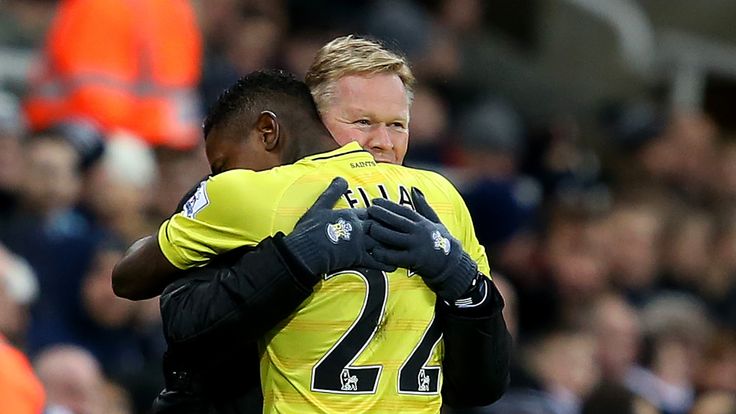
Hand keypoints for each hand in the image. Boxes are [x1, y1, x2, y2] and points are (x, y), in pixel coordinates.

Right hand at [282, 177, 396, 276]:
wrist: (304, 250)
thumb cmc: (309, 229)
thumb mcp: (319, 207)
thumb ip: (332, 193)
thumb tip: (342, 177)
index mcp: (351, 214)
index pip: (372, 211)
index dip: (383, 213)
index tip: (392, 213)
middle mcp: (358, 226)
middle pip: (381, 225)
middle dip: (393, 228)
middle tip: (405, 230)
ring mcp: (359, 242)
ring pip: (381, 241)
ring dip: (393, 245)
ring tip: (405, 247)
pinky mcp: (357, 257)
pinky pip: (375, 260)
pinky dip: (385, 262)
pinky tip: (395, 264)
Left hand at [366, 188, 477, 300]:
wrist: (452, 264)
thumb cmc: (441, 241)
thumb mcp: (434, 221)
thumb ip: (423, 206)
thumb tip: (414, 189)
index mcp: (423, 222)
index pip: (403, 210)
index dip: (388, 205)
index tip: (375, 201)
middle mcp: (419, 232)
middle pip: (397, 221)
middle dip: (381, 215)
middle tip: (368, 210)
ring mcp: (417, 246)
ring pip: (394, 237)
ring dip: (380, 232)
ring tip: (368, 227)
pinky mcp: (414, 260)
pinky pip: (395, 257)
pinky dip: (384, 254)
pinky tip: (373, 250)